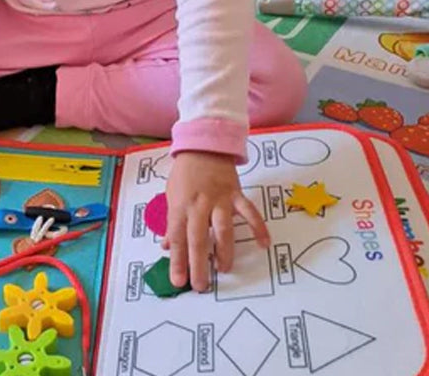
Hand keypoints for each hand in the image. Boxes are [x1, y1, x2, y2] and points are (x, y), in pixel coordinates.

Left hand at [164, 150, 269, 291]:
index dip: (177, 260)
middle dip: (198, 264)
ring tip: (224, 269)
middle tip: (200, 285)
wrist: (203, 146)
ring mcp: (219, 199)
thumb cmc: (185, 174)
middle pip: (198, 238)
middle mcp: (199, 205)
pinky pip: (249, 212)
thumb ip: (171, 223)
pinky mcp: (236, 194)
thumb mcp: (171, 196)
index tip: (178, 281)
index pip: (176, 238)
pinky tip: (263, 244)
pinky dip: (258, 227)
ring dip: (224, 251)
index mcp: (180, 206)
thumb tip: (167, 247)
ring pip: (223, 229)